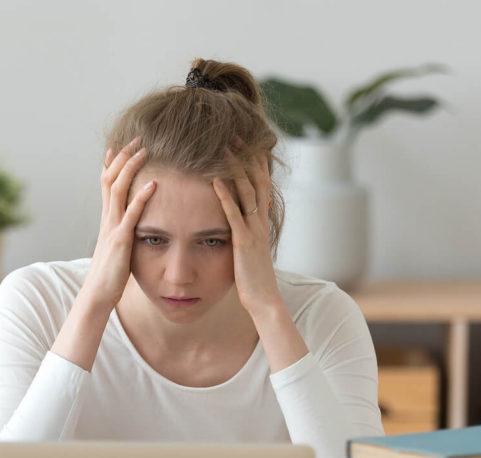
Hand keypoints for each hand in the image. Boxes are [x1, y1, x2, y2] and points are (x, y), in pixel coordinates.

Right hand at [83, 137, 156, 310]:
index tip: (119, 146)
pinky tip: (154, 185)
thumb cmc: (110, 273)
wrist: (98, 293)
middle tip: (136, 139)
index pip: (105, 183)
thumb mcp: (116, 247)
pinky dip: (142, 198)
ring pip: (117, 189)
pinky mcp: (121, 240)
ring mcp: (112, 227)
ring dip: (131, 168)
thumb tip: (129, 226)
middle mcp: (107, 218)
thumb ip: (121, 233)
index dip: (111, 163)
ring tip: (144, 151)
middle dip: (122, 157)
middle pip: (110, 178)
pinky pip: (131, 214)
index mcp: (106, 219)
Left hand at [212, 144, 282, 318]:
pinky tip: (215, 180)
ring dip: (235, 168)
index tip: (244, 143)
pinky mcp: (243, 242)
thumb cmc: (254, 279)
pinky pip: (233, 214)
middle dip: (246, 156)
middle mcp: (260, 221)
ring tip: (225, 147)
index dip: (254, 163)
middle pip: (256, 180)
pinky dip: (225, 195)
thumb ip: (246, 234)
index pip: (261, 184)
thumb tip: (238, 225)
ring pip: (247, 191)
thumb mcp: (251, 251)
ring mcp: (253, 230)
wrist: (265, 300)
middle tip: (235, 134)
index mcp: (261, 222)